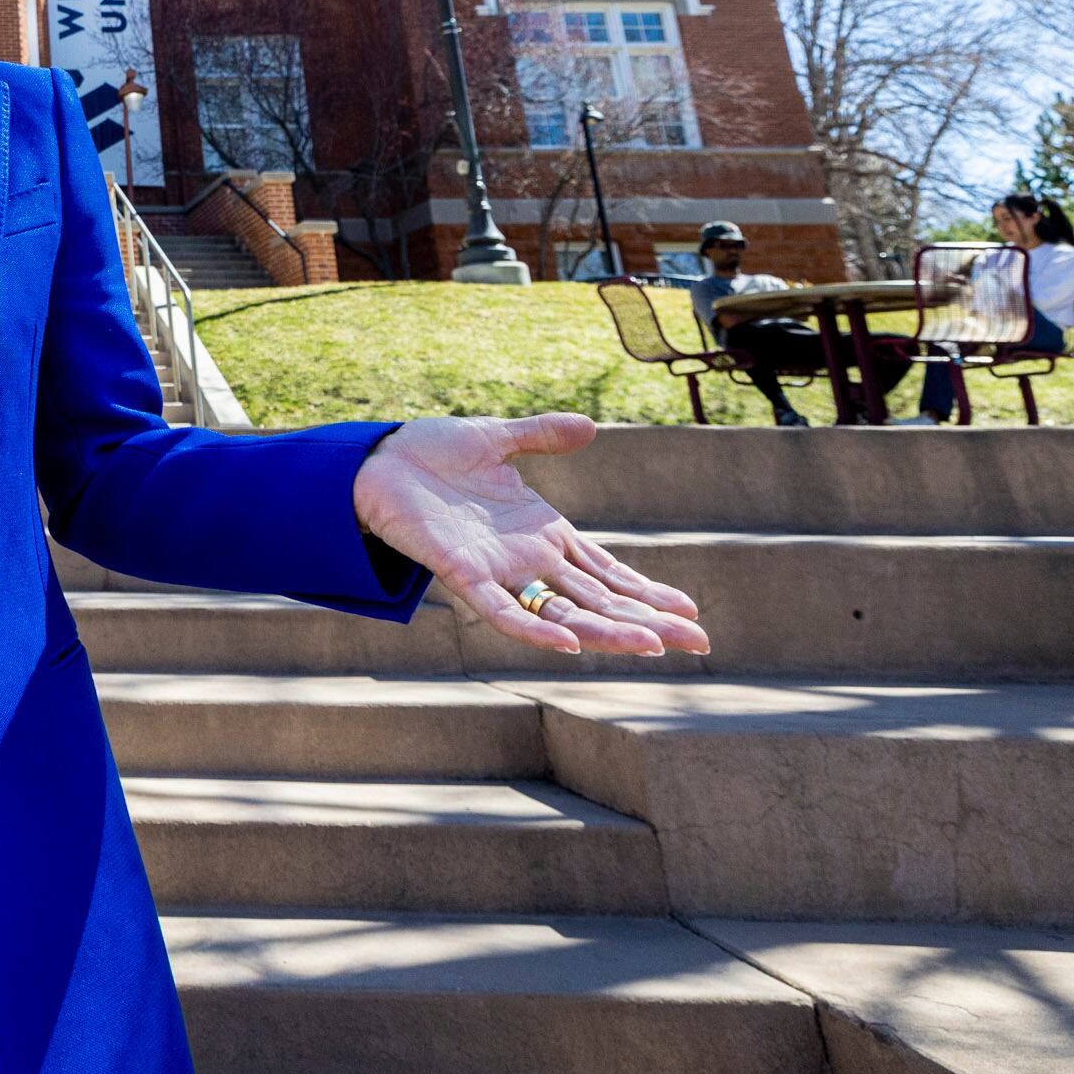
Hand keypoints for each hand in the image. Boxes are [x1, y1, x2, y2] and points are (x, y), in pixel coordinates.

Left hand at [351, 414, 709, 656]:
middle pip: (598, 599)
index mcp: (542, 532)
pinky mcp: (461, 573)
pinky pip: (502, 610)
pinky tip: (570, 645)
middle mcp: (526, 559)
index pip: (606, 570)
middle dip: (647, 621)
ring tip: (653, 645)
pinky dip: (534, 629)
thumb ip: (541, 437)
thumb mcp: (497, 440)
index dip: (646, 591)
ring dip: (607, 630)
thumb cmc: (430, 455)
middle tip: (699, 644)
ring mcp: (497, 570)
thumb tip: (589, 428)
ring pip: (562, 613)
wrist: (374, 460)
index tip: (690, 612)